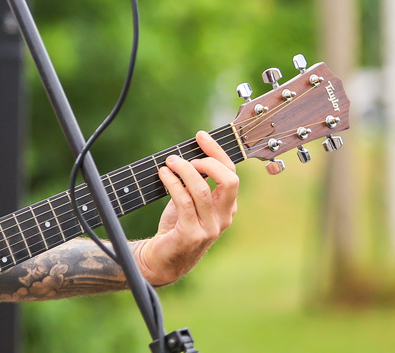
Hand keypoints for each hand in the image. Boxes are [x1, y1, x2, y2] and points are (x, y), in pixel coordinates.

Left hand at [134, 130, 238, 285]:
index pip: (231, 173)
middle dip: (208, 160)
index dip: (217, 151)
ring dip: (184, 170)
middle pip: (229, 180)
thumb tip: (187, 151)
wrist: (162, 259)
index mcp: (227, 206)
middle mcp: (224, 217)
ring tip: (169, 161)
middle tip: (186, 156)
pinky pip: (184, 201)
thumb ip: (195, 181)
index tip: (201, 136)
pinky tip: (163, 174)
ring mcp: (210, 227)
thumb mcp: (190, 201)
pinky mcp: (191, 234)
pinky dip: (172, 183)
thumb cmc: (176, 226)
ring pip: (202, 189)